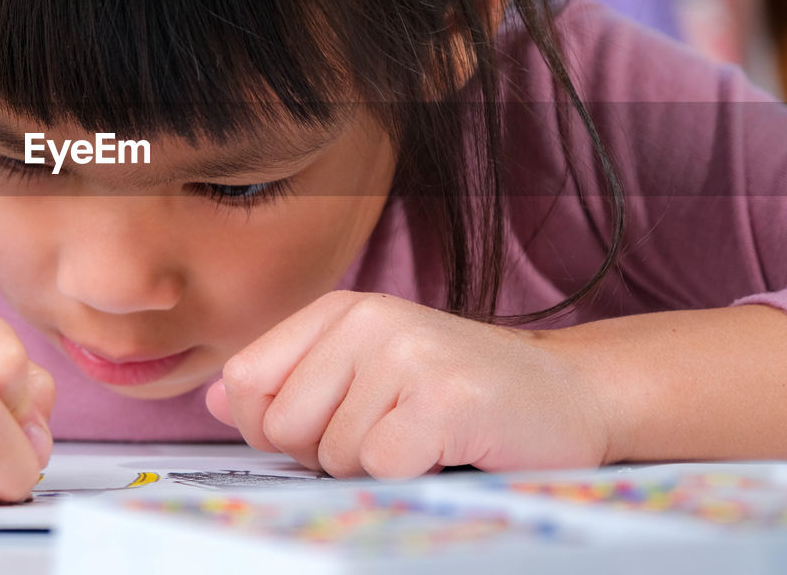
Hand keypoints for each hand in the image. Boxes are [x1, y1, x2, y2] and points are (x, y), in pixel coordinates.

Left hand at [205, 290, 609, 477]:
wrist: (572, 394)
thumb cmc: (461, 393)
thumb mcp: (366, 373)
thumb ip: (291, 383)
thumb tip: (214, 396)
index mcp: (339, 310)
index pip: (244, 379)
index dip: (272, 426)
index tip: (328, 425)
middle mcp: (368, 319)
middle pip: (281, 424)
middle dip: (326, 453)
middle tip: (391, 432)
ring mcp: (406, 353)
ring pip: (331, 453)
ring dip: (375, 468)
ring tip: (424, 436)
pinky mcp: (443, 398)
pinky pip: (379, 466)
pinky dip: (409, 477)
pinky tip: (447, 448)